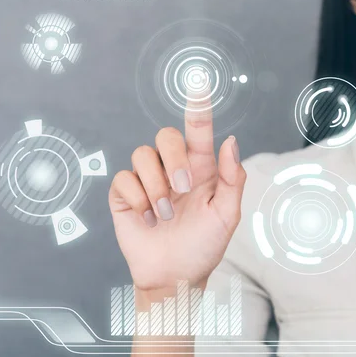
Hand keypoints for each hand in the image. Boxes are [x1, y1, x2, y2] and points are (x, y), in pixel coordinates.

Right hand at [109, 91, 246, 292]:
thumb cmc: (203, 246)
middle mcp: (173, 169)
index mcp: (201, 170)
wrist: (174, 277)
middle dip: (174, 160)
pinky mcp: (124, 195)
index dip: (198, 105)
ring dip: (157, 188)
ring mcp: (148, 181)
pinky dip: (138, 200)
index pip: (199, 130)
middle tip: (183, 190)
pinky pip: (123, 179)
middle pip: (166, 135)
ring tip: (166, 215)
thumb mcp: (227, 215)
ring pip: (142, 155)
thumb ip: (231, 178)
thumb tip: (231, 140)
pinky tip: (147, 218)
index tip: (199, 79)